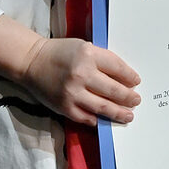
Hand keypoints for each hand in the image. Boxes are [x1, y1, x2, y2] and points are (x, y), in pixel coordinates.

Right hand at [20, 37, 141, 125]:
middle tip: (136, 100)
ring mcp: (72, 93)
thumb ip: (102, 60)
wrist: (32, 61)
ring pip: (103, 107)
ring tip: (128, 115)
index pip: (117, 68)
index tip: (136, 82)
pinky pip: (86, 117)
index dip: (130, 77)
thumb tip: (124, 78)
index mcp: (88, 55)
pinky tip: (106, 120)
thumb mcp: (84, 48)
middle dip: (129, 97)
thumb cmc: (60, 53)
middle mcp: (81, 74)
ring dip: (118, 112)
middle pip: (113, 90)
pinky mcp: (64, 107)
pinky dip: (98, 120)